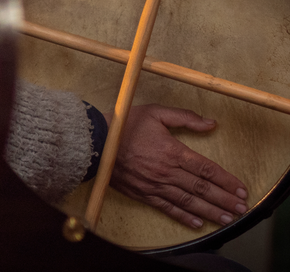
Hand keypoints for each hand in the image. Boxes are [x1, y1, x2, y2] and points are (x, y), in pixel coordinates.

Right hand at [108, 104, 247, 228]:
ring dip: (210, 212)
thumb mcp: (155, 112)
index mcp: (172, 151)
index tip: (241, 189)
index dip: (226, 180)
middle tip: (242, 209)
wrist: (94, 142)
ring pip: (188, 202)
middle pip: (201, 189)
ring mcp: (154, 185)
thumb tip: (211, 123)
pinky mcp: (142, 193)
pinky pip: (166, 208)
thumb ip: (184, 117)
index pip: (206, 169)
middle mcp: (166, 171)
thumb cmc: (123, 125)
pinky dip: (183, 217)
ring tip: (227, 219)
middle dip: (224, 200)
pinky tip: (196, 223)